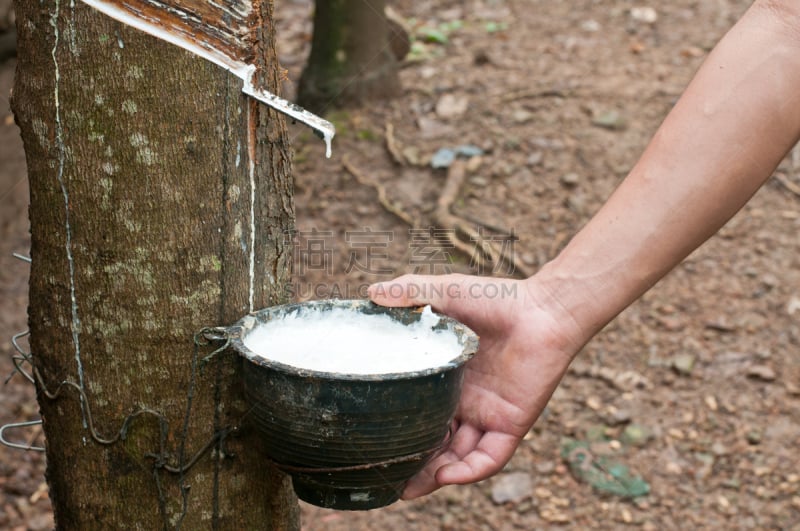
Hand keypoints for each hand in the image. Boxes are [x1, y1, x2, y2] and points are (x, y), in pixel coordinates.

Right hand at [368, 273, 585, 498]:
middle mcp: (464, 400)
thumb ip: (409, 292)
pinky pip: (489, 457)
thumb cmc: (496, 298)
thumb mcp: (444, 292)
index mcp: (446, 377)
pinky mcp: (510, 422)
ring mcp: (487, 414)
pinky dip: (469, 470)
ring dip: (435, 475)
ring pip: (458, 456)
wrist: (542, 310)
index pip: (417, 410)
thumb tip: (371, 293)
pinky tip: (448, 475)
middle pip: (434, 440)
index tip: (373, 436)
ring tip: (409, 488)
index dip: (399, 427)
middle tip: (386, 476)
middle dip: (413, 462)